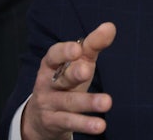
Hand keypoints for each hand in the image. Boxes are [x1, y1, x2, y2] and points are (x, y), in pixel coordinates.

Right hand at [21, 22, 115, 139]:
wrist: (41, 116)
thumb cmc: (66, 80)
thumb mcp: (79, 62)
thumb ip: (93, 45)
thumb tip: (110, 26)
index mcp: (52, 64)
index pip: (54, 55)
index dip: (64, 51)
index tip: (77, 49)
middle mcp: (48, 83)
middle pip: (62, 78)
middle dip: (74, 74)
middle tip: (87, 70)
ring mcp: (49, 103)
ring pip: (69, 102)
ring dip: (88, 102)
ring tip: (107, 102)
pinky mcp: (54, 121)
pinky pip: (70, 122)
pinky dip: (85, 124)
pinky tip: (100, 125)